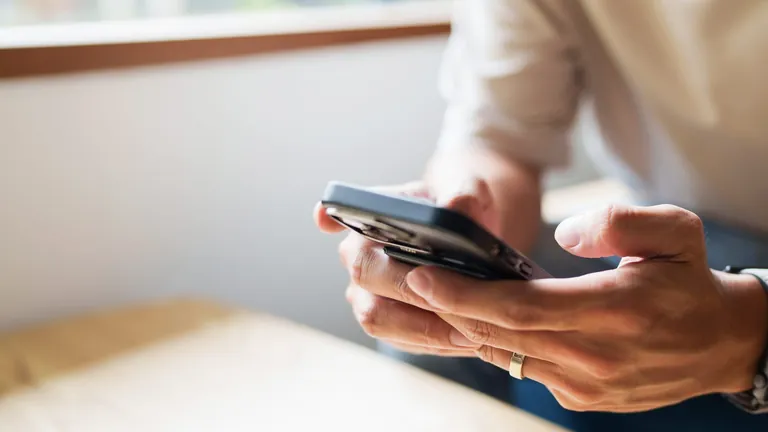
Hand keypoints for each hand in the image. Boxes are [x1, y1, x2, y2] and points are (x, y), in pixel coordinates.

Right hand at [314, 148, 541, 355]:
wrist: (474, 246)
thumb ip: (466, 196)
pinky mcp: (388, 325)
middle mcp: (360, 254)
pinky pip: (402, 340)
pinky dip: (433, 342)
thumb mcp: (471, 196)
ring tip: (469, 330)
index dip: (330, 216)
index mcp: (371, 217)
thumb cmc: (464, 214)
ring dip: (423, 327)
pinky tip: (466, 339)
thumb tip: (454, 208)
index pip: (338, 212)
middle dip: (412, 292)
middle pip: (366, 275)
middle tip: (457, 301)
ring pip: (378, 318)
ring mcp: (367, 293)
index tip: (326, 217)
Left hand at [405, 204, 767, 411]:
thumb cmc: (691, 280)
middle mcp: (595, 357)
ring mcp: (587, 385)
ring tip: (431, 298)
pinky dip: (495, 345)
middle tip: (410, 281)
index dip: (466, 292)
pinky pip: (524, 370)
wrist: (722, 342)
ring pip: (507, 356)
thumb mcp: (675, 232)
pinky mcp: (583, 399)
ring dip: (463, 327)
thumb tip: (565, 235)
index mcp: (614, 312)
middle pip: (501, 334)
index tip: (424, 275)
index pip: (520, 306)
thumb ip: (620, 223)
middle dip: (448, 308)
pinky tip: (475, 321)